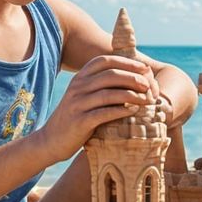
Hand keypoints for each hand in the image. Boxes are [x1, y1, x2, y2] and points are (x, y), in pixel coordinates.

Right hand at [36, 54, 156, 161]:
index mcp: (81, 77)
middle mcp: (78, 87)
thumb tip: (135, 77)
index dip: (127, 62)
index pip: (105, 61)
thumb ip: (103, 85)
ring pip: (108, 94)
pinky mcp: (79, 121)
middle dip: (133, 78)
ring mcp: (77, 104)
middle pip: (110, 75)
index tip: (145, 68)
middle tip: (149, 86)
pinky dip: (121, 111)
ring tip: (147, 99)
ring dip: (131, 95)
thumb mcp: (86, 96)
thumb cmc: (78, 117)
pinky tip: (133, 111)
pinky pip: (103, 113)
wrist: (52, 140)